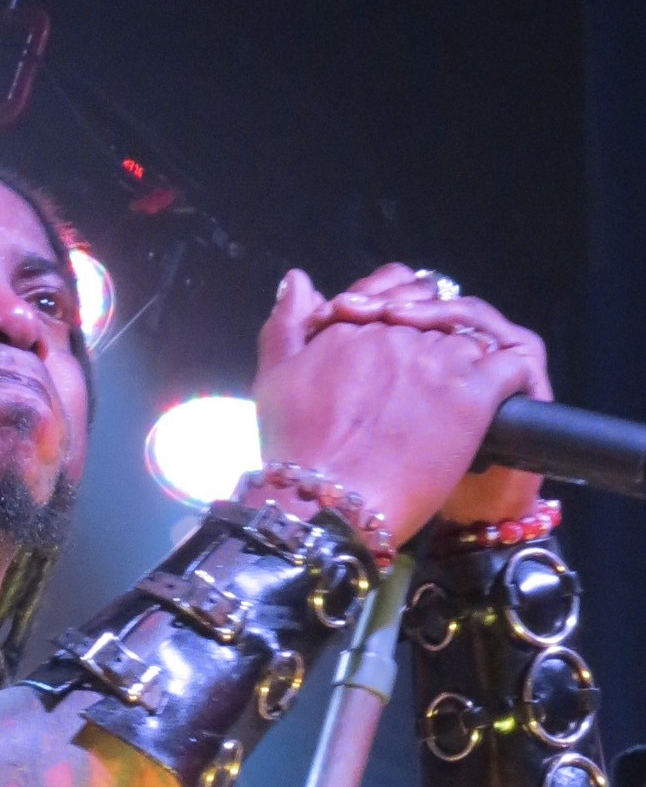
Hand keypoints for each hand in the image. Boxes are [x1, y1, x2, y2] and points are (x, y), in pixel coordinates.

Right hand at [254, 265, 547, 543]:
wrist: (325, 506)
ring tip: (464, 393)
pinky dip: (511, 377)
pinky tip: (501, 398)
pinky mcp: (471, 396)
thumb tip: (298, 280)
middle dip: (438, 337)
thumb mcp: (275, 380)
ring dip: (473, 360)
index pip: (396, 294)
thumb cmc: (293, 453)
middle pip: (435, 318)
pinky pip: (509, 368)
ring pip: (473, 341)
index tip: (402, 340)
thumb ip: (286, 325)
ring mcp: (439, 363)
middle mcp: (400, 334)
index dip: (403, 312)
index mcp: (356, 326)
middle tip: (434, 377)